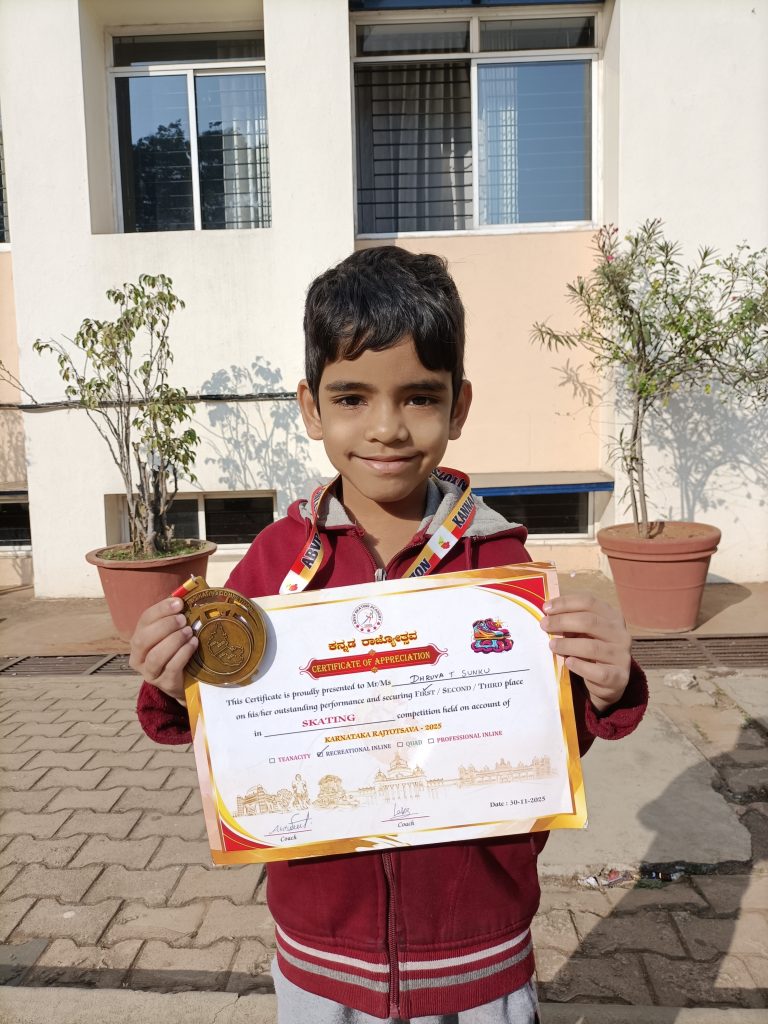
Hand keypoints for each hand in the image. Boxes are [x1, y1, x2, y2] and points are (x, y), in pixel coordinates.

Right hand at [129, 597, 197, 704]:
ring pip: (156, 656)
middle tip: (184, 620)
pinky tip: (193, 644)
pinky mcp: (164, 683)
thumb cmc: (177, 649)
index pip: (144, 620)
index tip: (179, 603)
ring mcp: (149, 672)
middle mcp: (138, 656)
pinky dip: (183, 653)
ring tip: (190, 632)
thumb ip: (175, 616)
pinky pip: (171, 667)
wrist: (184, 679)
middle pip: (144, 639)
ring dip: (174, 641)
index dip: (161, 610)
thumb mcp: (172, 632)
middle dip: (165, 626)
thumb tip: (185, 595)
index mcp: (138, 638)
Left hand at [540, 593, 631, 713]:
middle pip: (589, 622)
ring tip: (552, 645)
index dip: (566, 603)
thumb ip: (571, 622)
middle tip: (544, 625)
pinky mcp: (619, 677)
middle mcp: (620, 634)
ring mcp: (622, 656)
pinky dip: (580, 666)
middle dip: (562, 622)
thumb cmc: (590, 650)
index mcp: (612, 617)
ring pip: (592, 647)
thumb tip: (548, 614)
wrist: (607, 681)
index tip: (546, 608)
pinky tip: (568, 662)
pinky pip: (598, 671)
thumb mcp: (583, 632)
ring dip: (567, 645)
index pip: (589, 602)